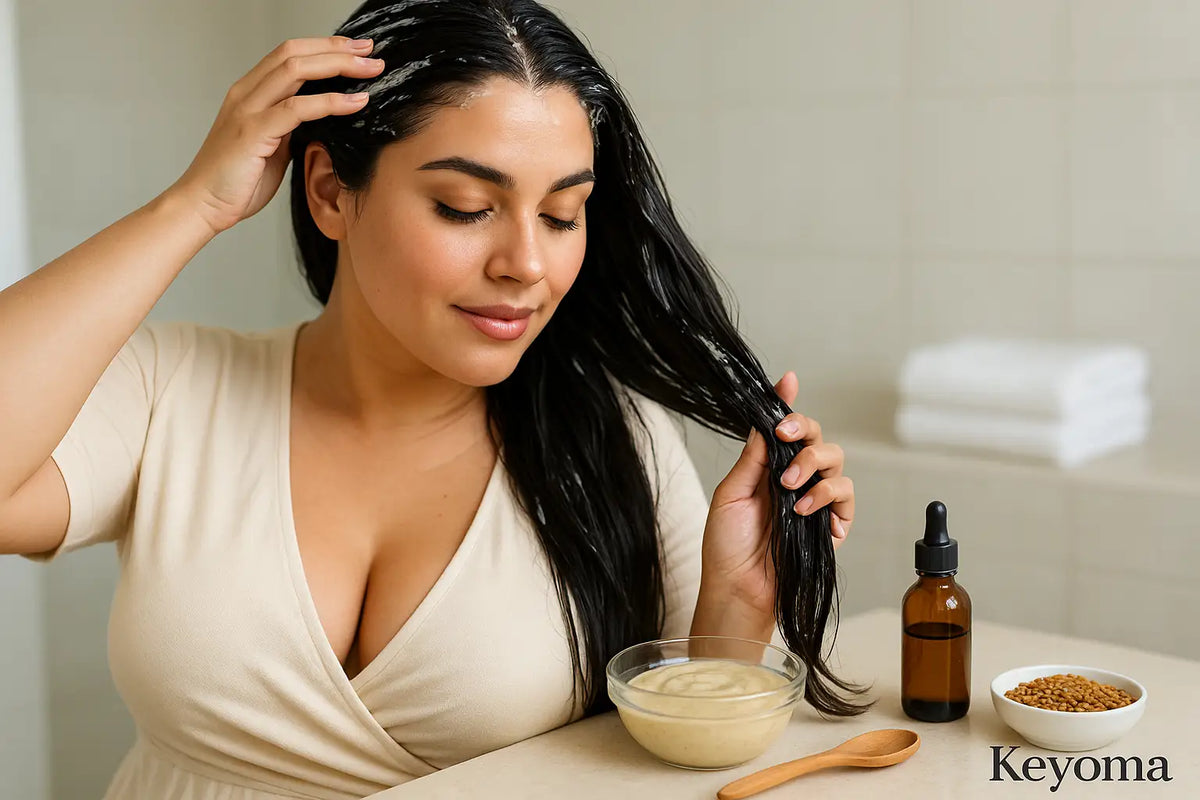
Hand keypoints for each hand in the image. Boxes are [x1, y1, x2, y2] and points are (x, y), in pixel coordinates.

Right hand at [169, 36, 384, 234]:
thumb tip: (319, 120)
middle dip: (336, 48)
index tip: (356, 50)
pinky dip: (330, 102)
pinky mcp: (253, 132)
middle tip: (370, 51)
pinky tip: (356, 103)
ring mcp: (247, 110)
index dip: (324, 47)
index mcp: (249, 93)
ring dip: (338, 66)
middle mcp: (246, 94)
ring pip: (296, 70)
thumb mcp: (272, 147)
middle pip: (294, 53)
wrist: (202, 206)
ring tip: (371, 70)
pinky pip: (297, 109)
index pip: (289, 54)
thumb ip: (290, 128)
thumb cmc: (237, 182)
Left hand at [699, 371, 855, 618]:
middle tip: (784, 446)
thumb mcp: (730, 495)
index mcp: (766, 468)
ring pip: (836, 463)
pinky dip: (830, 499)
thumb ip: (751, 458)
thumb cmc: (726, 547)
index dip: (788, 405)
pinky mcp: (830, 526)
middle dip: (805, 435)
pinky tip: (808, 512)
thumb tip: (763, 420)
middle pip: (818, 439)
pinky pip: (846, 499)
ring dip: (815, 470)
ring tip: (791, 492)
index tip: (789, 381)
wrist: (739, 589)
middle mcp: (793, 480)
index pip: (784, 430)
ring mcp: (814, 502)